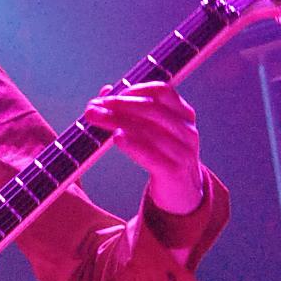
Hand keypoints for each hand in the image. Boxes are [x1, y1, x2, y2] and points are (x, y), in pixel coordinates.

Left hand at [85, 81, 203, 214]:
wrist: (181, 191)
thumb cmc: (164, 154)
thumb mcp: (153, 130)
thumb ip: (132, 111)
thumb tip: (105, 92)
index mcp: (184, 114)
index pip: (162, 91)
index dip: (136, 89)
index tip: (112, 95)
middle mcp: (186, 130)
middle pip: (152, 109)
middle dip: (120, 104)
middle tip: (94, 106)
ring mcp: (183, 151)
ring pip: (148, 130)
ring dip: (117, 121)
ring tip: (96, 118)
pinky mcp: (173, 171)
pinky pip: (151, 155)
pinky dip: (132, 144)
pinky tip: (116, 137)